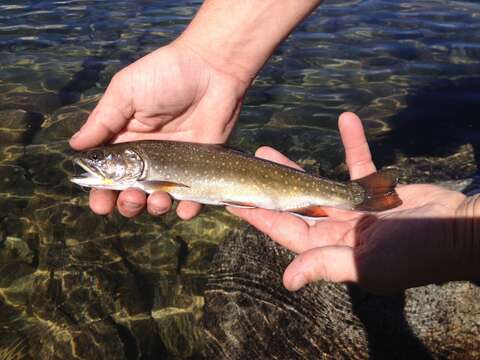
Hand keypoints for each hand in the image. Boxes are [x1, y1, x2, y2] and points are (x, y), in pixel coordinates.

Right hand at [70, 40, 248, 218]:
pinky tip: (184, 207)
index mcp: (126, 140)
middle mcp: (148, 157)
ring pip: (160, 199)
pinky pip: (194, 196)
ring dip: (154, 207)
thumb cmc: (165, 75)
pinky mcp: (200, 166)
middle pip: (132, 192)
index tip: (100, 204)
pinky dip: (188, 207)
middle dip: (127, 203)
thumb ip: (103, 120)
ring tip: (158, 198)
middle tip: (132, 197)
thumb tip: (75, 146)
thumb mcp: (126, 91)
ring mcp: (175, 164)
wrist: (212, 69)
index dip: (101, 192)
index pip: (109, 174)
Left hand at [228, 112, 467, 294]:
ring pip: (317, 182)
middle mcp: (335, 228)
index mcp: (329, 246)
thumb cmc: (414, 253)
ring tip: (269, 148)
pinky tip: (346, 119)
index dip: (258, 215)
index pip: (284, 229)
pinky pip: (358, 162)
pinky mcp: (373, 189)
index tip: (233, 200)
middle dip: (269, 184)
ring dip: (295, 165)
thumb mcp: (366, 264)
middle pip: (293, 203)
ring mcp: (353, 208)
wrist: (460, 231)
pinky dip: (353, 142)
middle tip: (248, 165)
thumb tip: (288, 281)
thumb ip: (325, 265)